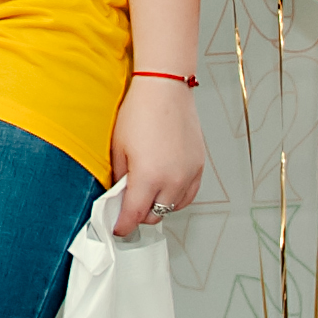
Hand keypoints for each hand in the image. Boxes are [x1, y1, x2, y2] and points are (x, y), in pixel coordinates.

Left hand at [107, 77, 204, 237]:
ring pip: (172, 207)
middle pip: (154, 215)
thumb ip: (120, 177)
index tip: (118, 229)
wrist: (165, 88)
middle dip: (139, 215)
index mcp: (149, 177)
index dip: (123, 226)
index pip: (134, 216)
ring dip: (159, 206)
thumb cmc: (140, 112)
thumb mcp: (118, 147)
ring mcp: (188, 175)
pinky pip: (188, 195)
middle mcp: (172, 181)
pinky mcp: (199, 167)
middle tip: (128, 205)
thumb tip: (120, 195)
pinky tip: (166, 187)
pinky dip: (176, 197)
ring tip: (147, 192)